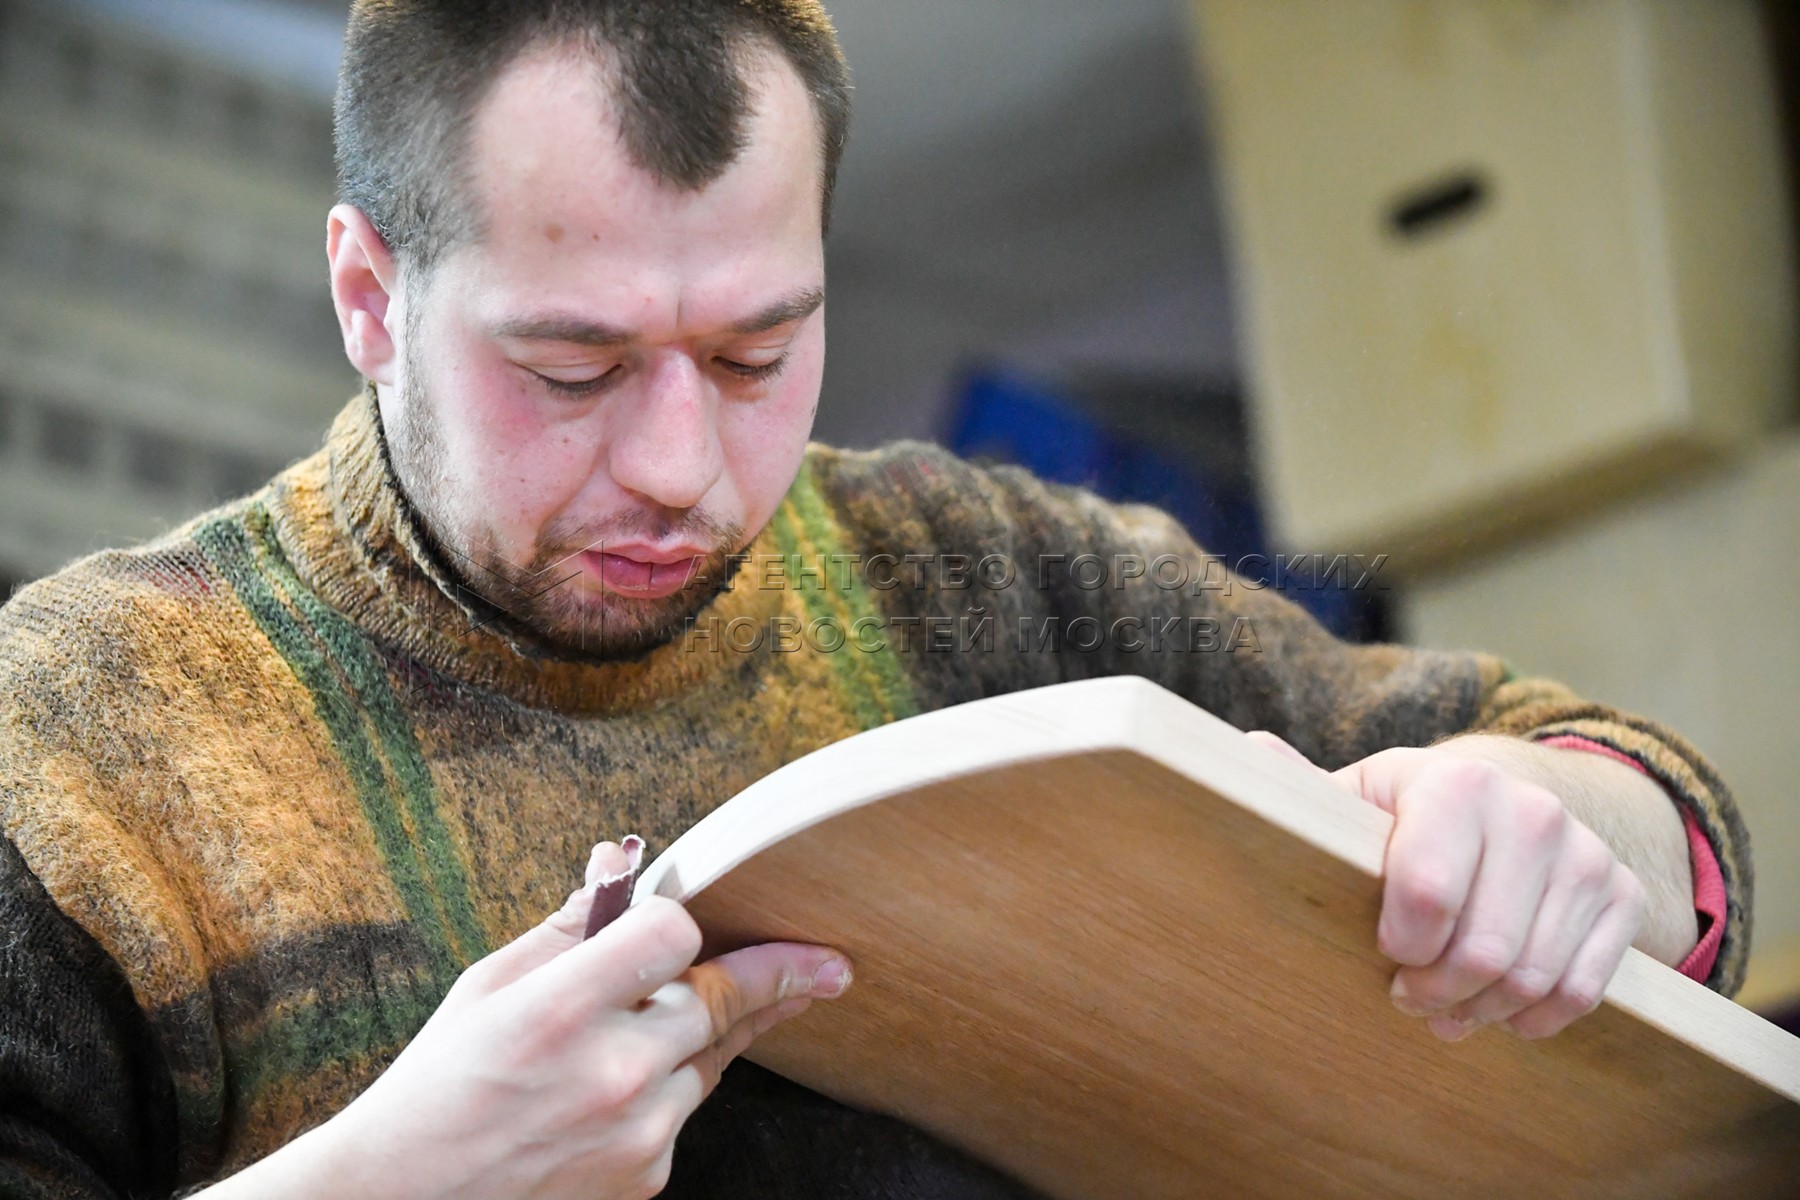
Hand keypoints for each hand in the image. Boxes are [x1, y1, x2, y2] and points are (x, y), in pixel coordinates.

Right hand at [306, 842, 850, 1199]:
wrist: (406, 1199)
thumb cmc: (441, 1083)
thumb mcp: (489, 986)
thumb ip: (570, 925)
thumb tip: (618, 861)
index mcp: (563, 1009)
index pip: (675, 933)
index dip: (678, 919)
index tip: (688, 919)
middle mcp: (613, 1072)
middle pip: (721, 997)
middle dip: (757, 975)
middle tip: (824, 966)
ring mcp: (638, 1132)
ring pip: (711, 1055)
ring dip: (699, 1034)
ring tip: (668, 1022)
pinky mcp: (647, 1175)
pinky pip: (685, 1110)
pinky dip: (666, 1092)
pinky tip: (616, 1090)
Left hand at [1246, 732, 1646, 1041]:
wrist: (1503, 806)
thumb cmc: (1405, 818)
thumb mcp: (1356, 801)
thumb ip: (1301, 789)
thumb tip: (1245, 747)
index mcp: (1454, 782)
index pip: (1428, 892)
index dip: (1400, 946)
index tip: (1382, 952)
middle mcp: (1531, 811)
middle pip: (1484, 951)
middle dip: (1436, 992)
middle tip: (1408, 997)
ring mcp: (1584, 854)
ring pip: (1533, 978)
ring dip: (1481, 1011)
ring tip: (1447, 1009)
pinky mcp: (1621, 895)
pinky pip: (1584, 991)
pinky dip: (1536, 1018)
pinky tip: (1502, 1012)